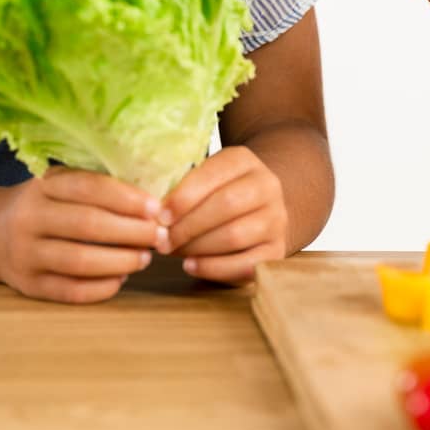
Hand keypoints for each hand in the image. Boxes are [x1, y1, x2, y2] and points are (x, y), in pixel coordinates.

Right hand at [0, 167, 161, 302]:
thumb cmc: (44, 204)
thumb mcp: (60, 183)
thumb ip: (95, 185)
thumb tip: (151, 200)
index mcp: (42, 187)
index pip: (88, 187)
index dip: (125, 198)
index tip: (156, 208)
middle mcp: (29, 219)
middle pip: (87, 225)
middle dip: (131, 231)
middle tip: (160, 236)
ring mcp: (25, 254)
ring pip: (80, 261)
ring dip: (121, 260)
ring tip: (145, 257)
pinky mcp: (28, 285)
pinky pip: (70, 290)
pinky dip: (101, 287)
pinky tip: (121, 278)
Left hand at [157, 146, 287, 285]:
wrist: (259, 208)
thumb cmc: (218, 193)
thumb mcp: (206, 177)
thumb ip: (184, 187)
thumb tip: (152, 212)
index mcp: (245, 161)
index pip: (214, 174)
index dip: (184, 196)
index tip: (159, 215)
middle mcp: (267, 186)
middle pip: (226, 205)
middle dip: (187, 226)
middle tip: (161, 240)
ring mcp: (276, 220)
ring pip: (235, 235)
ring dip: (197, 247)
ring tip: (173, 251)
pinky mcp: (276, 251)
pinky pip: (245, 264)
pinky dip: (213, 268)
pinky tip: (191, 266)